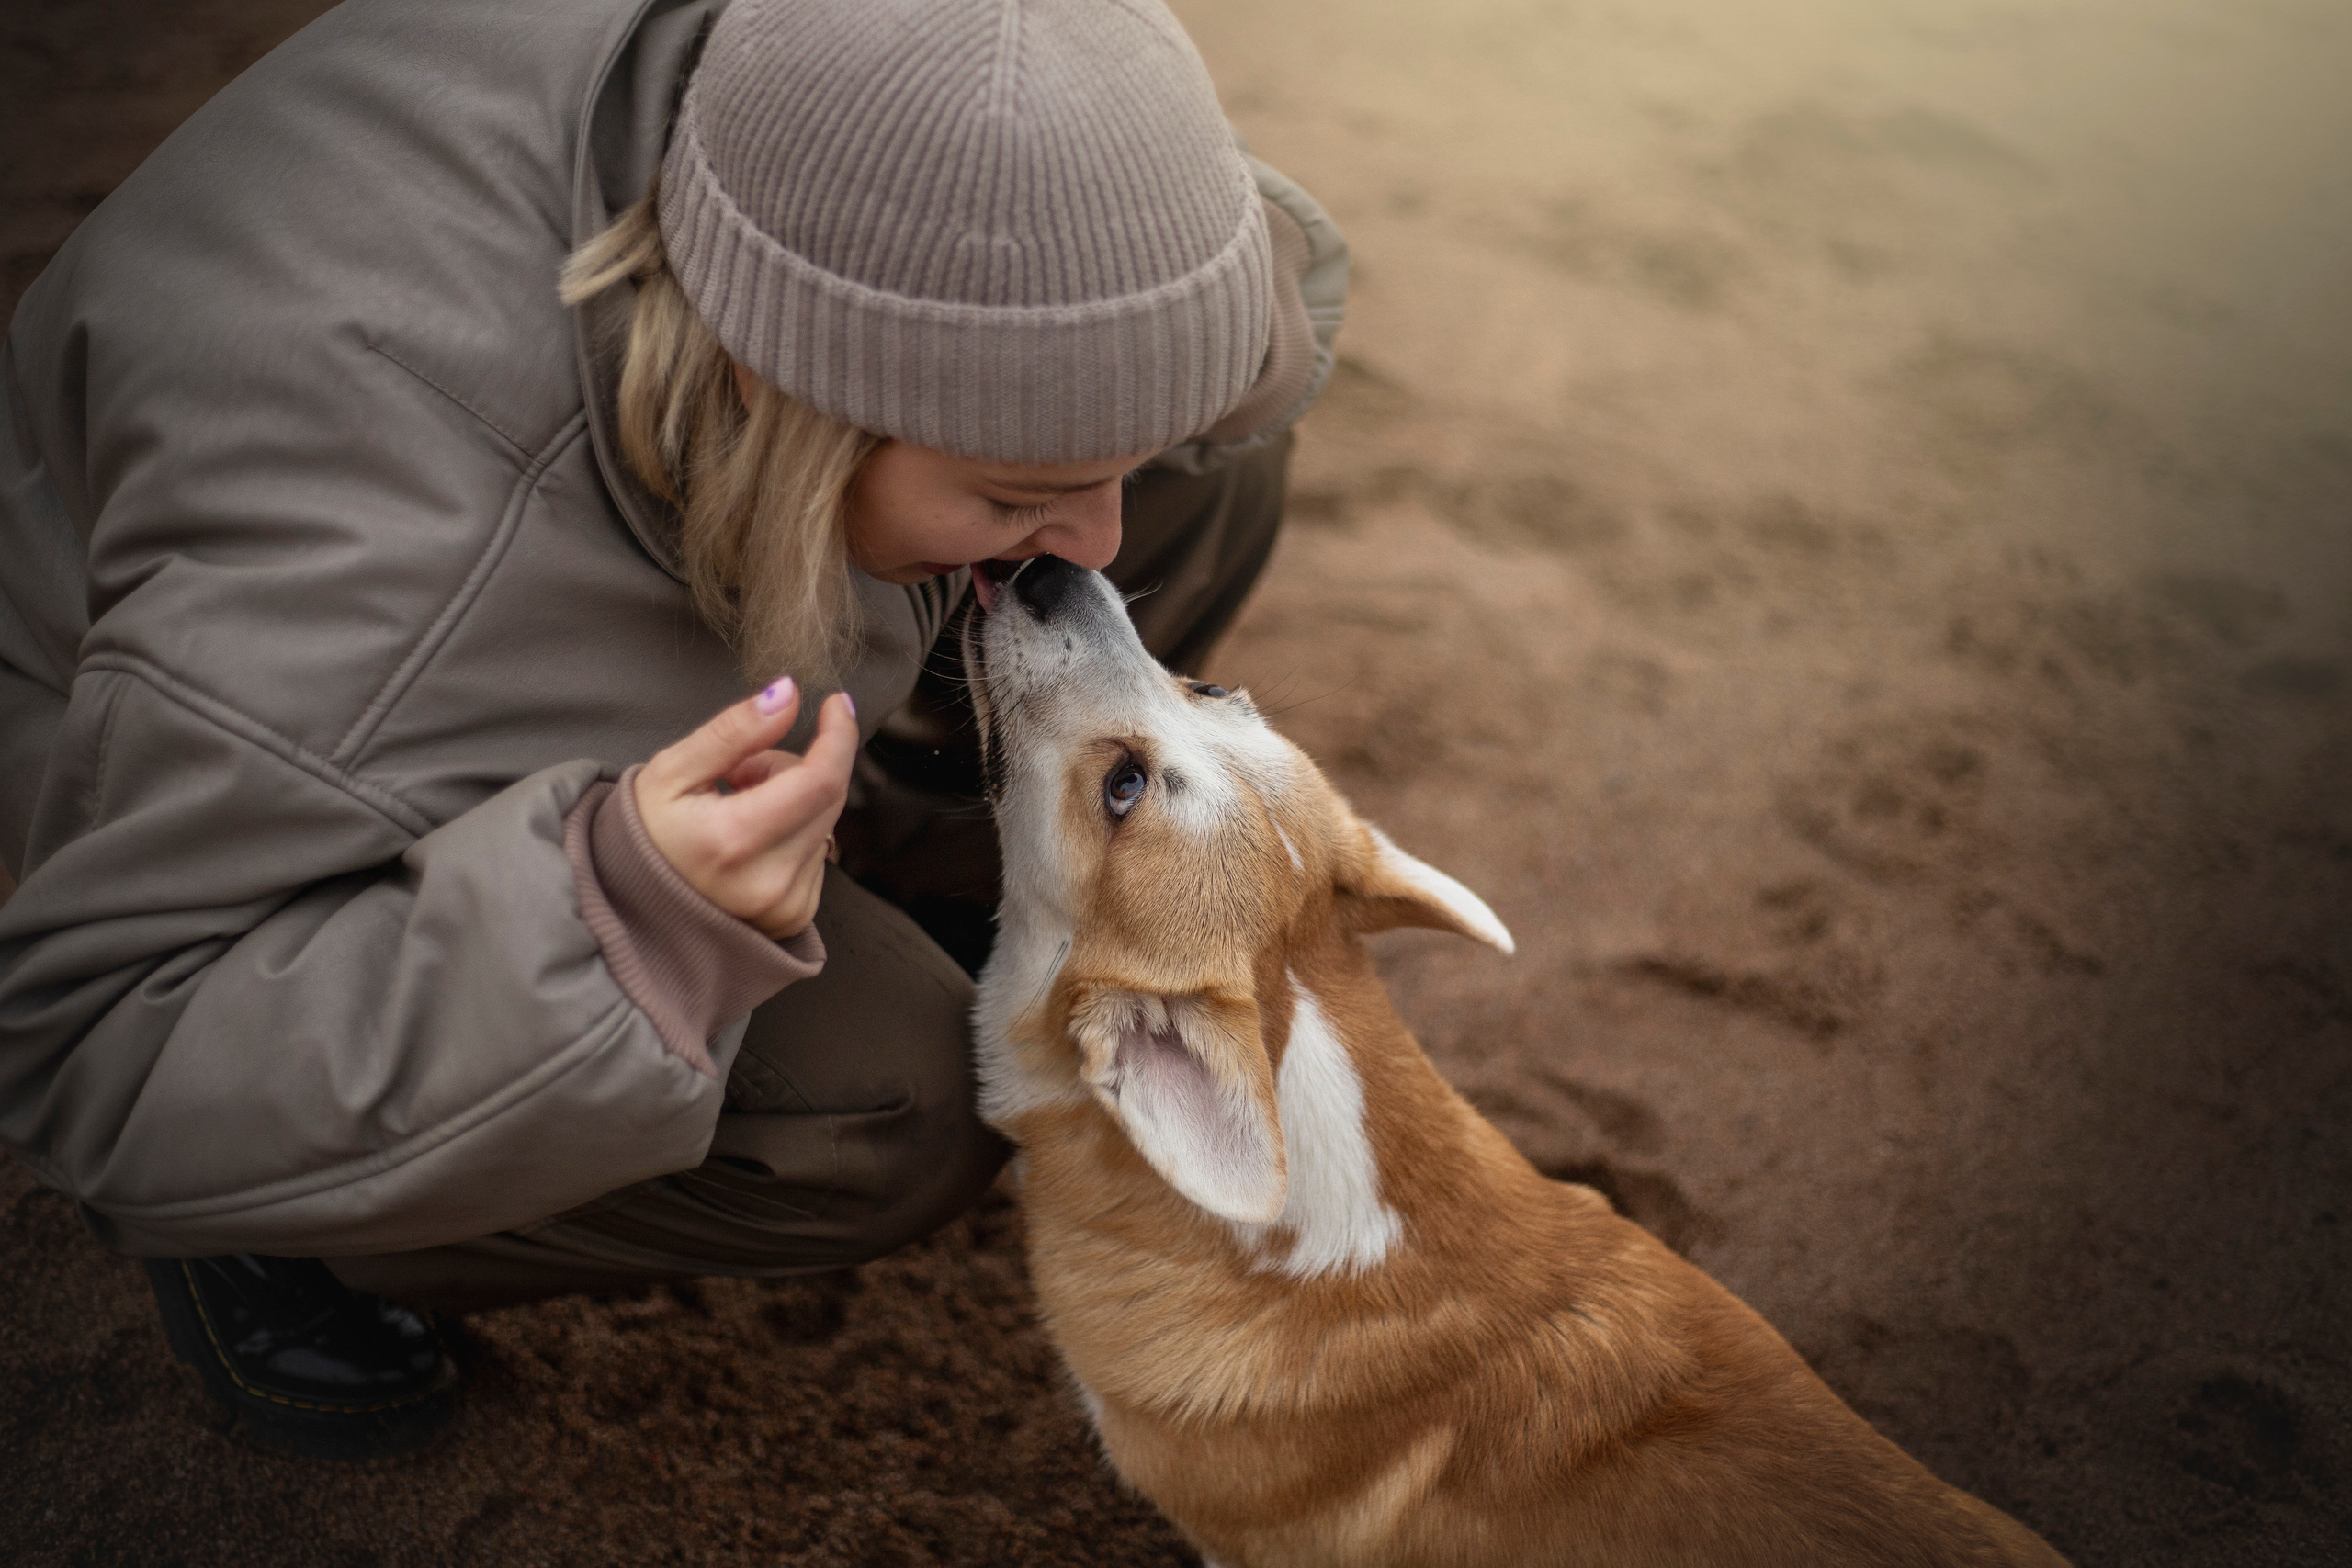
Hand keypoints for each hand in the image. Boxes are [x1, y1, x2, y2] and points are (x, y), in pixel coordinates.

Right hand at [635, 678, 857, 938]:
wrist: (631, 902)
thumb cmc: (646, 833)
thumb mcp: (672, 770)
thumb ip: (733, 730)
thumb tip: (787, 694)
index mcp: (734, 841)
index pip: (819, 780)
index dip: (836, 736)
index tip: (835, 705)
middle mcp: (768, 881)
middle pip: (827, 796)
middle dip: (796, 766)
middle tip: (741, 773)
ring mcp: (785, 905)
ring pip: (825, 822)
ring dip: (793, 802)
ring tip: (736, 813)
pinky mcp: (795, 915)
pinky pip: (818, 852)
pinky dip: (793, 835)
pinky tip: (750, 842)